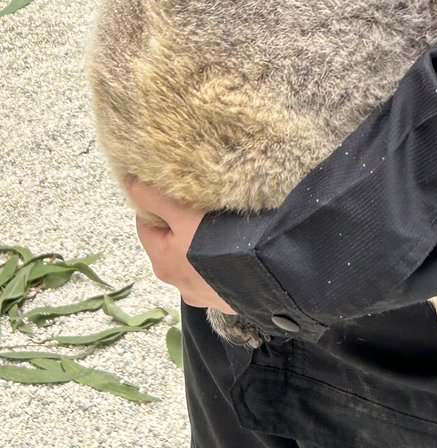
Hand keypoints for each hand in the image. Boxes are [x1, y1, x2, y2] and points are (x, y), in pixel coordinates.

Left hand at [124, 177, 235, 313]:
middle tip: (200, 201)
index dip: (154, 202)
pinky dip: (222, 258)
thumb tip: (129, 182)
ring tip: (222, 223)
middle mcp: (178, 283)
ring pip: (194, 258)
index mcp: (162, 262)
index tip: (172, 186)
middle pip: (171, 242)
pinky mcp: (228, 297)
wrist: (264, 274)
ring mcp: (204, 293)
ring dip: (202, 243)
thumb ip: (155, 198)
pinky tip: (237, 247)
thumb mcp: (182, 215)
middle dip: (181, 222)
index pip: (146, 225)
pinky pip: (219, 271)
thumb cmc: (217, 242)